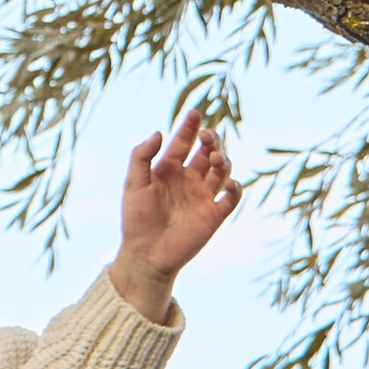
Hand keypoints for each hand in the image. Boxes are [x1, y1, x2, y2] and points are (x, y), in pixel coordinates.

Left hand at [110, 108, 240, 322]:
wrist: (146, 254)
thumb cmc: (135, 220)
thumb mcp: (133, 184)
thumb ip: (141, 156)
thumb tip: (159, 132)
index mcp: (168, 170)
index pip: (183, 143)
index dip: (189, 127)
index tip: (194, 113)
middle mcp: (188, 180)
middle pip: (207, 152)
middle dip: (211, 140)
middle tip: (207, 137)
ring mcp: (203, 197)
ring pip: (222, 170)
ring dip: (223, 159)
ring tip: (215, 159)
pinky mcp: (214, 215)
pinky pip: (231, 197)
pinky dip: (235, 187)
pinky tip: (229, 183)